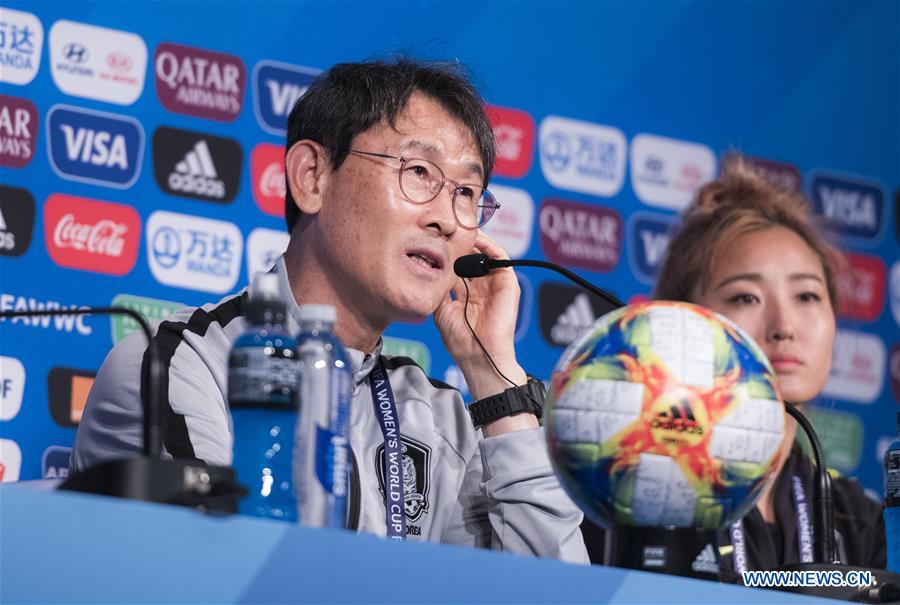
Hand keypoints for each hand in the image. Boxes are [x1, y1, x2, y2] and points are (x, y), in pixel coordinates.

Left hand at [434, 232, 535, 435]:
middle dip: (459, 242)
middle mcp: (482, 285)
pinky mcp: (507, 283)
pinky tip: (473, 239)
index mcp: (467, 292)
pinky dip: (488, 245)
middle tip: (445, 229)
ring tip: (459, 230)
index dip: (448, 252)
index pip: (458, 265)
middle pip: (471, 256)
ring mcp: (495, 284)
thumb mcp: (442, 308)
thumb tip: (430, 268)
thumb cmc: (461, 339)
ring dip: (472, 240)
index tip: (434, 240)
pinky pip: (501, 257)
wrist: (478, 355)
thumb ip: (440, 288)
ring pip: (485, 252)